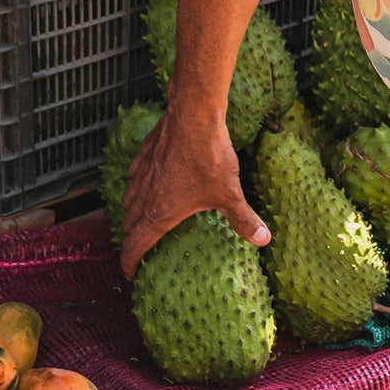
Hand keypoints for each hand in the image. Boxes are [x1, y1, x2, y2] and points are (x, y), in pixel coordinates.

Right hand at [119, 102, 270, 278]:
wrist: (194, 116)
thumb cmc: (208, 156)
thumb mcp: (229, 193)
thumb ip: (243, 219)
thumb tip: (263, 239)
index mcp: (160, 213)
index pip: (135, 245)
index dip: (129, 263)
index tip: (129, 274)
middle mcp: (144, 195)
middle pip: (127, 224)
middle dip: (130, 240)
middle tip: (138, 248)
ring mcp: (141, 173)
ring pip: (127, 200)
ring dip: (130, 213)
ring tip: (140, 219)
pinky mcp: (144, 154)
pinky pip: (133, 176)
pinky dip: (136, 186)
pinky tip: (147, 182)